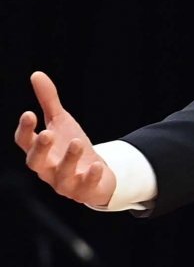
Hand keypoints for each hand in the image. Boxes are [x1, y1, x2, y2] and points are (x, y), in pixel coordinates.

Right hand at [14, 72, 115, 207]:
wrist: (96, 175)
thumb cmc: (72, 147)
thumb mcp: (62, 122)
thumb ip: (49, 102)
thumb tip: (37, 74)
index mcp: (39, 151)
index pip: (24, 142)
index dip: (25, 130)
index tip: (29, 114)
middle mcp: (48, 169)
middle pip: (36, 162)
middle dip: (41, 149)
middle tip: (47, 133)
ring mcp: (65, 183)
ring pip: (61, 177)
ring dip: (69, 160)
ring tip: (77, 142)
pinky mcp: (84, 192)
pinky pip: (86, 187)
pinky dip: (90, 176)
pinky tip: (97, 164)